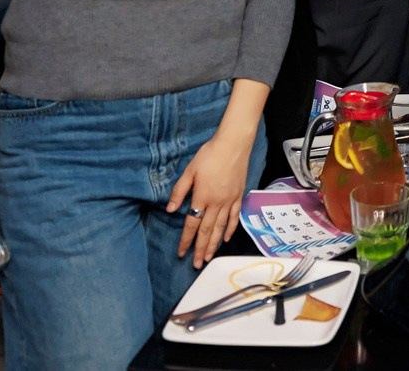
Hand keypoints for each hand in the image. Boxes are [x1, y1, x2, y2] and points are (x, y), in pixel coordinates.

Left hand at [167, 130, 253, 268]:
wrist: (233, 144)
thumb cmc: (209, 155)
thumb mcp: (190, 171)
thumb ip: (179, 191)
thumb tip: (170, 209)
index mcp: (202, 197)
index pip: (191, 224)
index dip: (185, 240)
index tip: (181, 253)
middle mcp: (216, 203)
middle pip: (206, 231)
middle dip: (200, 249)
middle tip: (196, 264)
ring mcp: (229, 201)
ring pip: (220, 228)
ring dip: (213, 244)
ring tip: (208, 258)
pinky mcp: (238, 196)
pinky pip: (234, 217)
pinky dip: (230, 229)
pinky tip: (226, 239)